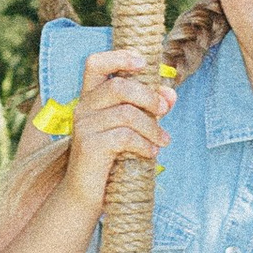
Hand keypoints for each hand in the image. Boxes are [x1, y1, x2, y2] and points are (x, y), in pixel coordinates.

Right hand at [56, 50, 175, 215]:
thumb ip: (148, 109)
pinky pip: (124, 137)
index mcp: (90, 97)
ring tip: (163, 141)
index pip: (95, 63)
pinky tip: (151, 153)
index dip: (119, 57)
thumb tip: (170, 95)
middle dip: (148, 96)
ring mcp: (83, 126)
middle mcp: (82, 107)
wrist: (86, 195)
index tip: (144, 63)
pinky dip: (144, 144)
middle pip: (119, 86)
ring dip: (152, 127)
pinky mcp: (89, 146)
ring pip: (126, 114)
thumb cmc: (110, 158)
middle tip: (164, 109)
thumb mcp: (131, 129)